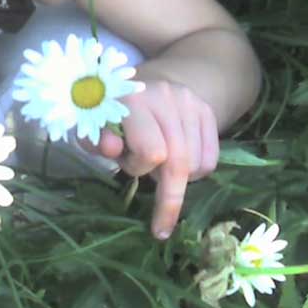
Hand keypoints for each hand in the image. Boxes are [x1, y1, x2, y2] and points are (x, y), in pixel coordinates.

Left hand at [79, 80, 219, 239]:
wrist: (151, 81)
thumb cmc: (116, 112)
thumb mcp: (96, 126)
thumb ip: (96, 140)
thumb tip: (111, 148)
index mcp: (133, 100)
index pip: (151, 152)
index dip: (138, 168)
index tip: (126, 167)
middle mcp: (165, 97)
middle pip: (179, 164)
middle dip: (168, 196)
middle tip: (160, 226)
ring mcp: (191, 103)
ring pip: (198, 166)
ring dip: (179, 180)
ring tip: (160, 166)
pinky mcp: (208, 111)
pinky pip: (211, 161)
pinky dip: (196, 173)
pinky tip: (178, 162)